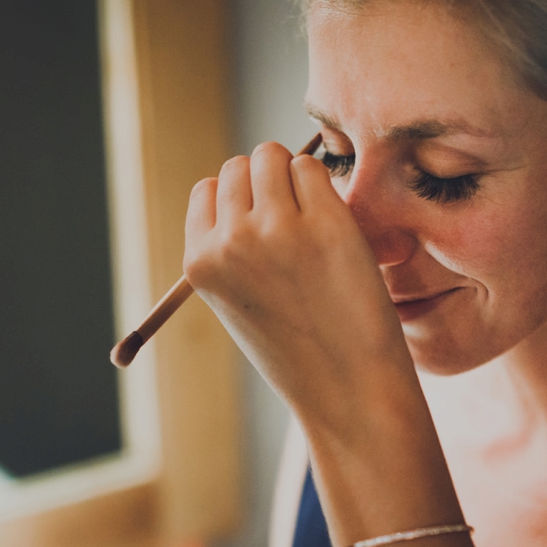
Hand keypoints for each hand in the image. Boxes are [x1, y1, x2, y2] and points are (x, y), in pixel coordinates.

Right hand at [183, 141, 410, 439]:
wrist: (347, 390)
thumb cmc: (299, 350)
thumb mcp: (237, 302)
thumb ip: (231, 247)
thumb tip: (248, 180)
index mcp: (199, 263)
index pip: (208, 190)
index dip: (239, 201)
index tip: (263, 226)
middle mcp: (229, 241)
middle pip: (239, 166)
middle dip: (266, 183)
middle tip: (296, 225)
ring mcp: (276, 229)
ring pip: (273, 157)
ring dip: (295, 177)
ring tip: (315, 225)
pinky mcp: (325, 222)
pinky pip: (313, 168)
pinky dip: (325, 187)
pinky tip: (336, 228)